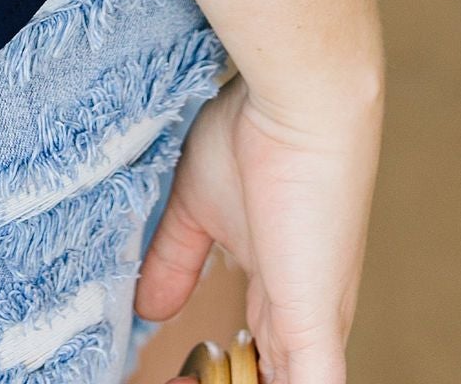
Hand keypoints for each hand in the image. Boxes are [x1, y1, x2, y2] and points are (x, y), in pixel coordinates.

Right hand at [133, 66, 380, 383]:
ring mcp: (312, 325)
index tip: (177, 376)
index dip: (220, 374)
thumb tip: (146, 307)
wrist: (298, 104)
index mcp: (280, 292)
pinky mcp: (314, 327)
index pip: (259, 359)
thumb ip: (174, 258)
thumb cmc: (254, 132)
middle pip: (269, 379)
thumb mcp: (196, 207)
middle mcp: (301, 316)